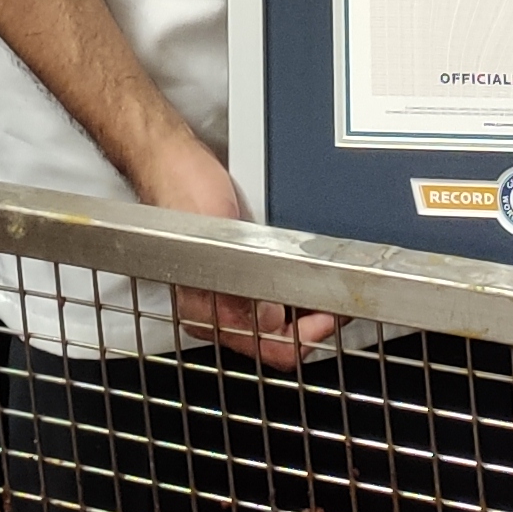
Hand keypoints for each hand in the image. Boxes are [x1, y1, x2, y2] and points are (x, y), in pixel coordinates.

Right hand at [132, 132, 342, 369]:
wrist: (171, 162)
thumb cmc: (181, 193)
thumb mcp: (214, 237)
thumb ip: (238, 285)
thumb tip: (268, 321)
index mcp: (208, 313)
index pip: (270, 349)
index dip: (307, 337)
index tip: (331, 313)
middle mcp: (218, 310)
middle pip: (280, 340)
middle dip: (314, 324)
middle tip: (341, 300)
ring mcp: (229, 293)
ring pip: (282, 321)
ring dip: (310, 308)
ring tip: (332, 288)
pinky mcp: (239, 273)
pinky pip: (276, 296)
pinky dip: (299, 289)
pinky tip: (312, 275)